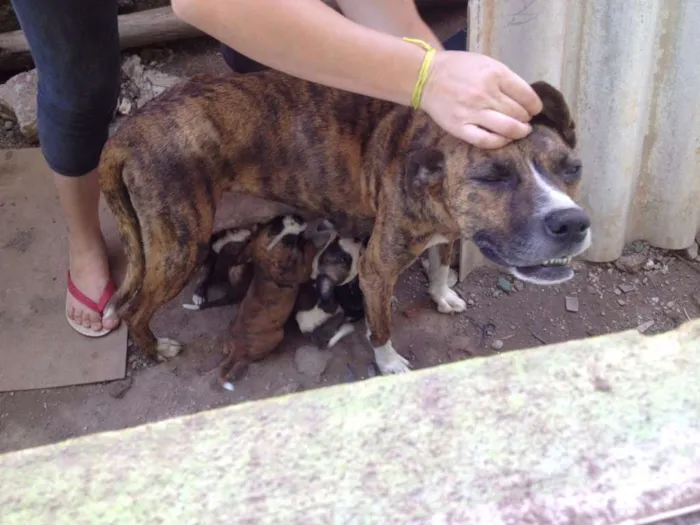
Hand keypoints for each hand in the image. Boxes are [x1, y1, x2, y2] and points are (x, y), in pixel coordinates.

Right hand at [421, 50, 542, 148]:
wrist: (426, 77)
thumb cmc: (458, 68)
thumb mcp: (486, 63)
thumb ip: (505, 78)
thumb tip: (525, 98)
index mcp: (495, 74)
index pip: (527, 96)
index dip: (535, 105)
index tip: (534, 109)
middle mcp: (486, 94)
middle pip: (519, 113)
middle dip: (526, 118)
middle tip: (524, 120)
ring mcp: (472, 112)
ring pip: (507, 129)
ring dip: (519, 132)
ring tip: (520, 131)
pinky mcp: (460, 127)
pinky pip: (486, 141)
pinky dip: (500, 142)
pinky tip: (504, 139)